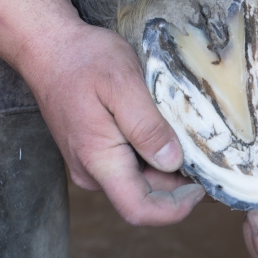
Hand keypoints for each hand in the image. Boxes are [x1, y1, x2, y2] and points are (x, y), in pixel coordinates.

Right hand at [22, 23, 204, 225]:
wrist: (48, 47)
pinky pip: (133, 164)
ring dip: (170, 166)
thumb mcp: (123, 84)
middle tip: (208, 155)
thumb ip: (147, 126)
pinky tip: (168, 130)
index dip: (176, 208)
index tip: (202, 186)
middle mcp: (93, 172)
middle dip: (180, 183)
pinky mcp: (97, 152)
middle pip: (147, 195)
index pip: (140, 210)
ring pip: (142, 180)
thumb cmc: (82, 60)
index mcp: (99, 160)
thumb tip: (172, 161)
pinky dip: (156, 154)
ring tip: (190, 136)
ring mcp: (93, 164)